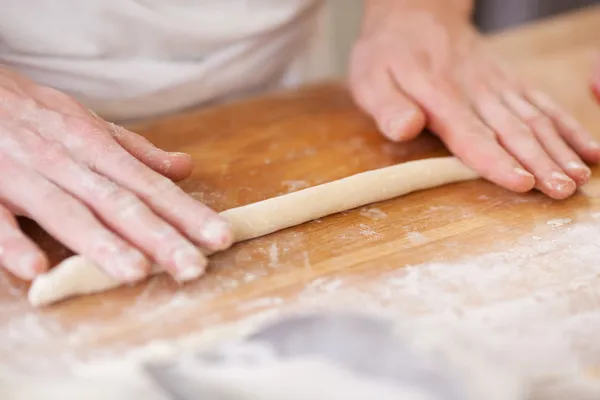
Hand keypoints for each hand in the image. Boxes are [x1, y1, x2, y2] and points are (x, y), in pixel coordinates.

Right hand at [0, 67, 232, 281]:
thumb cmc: (33, 111)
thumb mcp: (87, 123)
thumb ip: (135, 151)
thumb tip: (186, 167)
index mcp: (95, 146)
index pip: (151, 186)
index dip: (187, 213)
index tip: (219, 238)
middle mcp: (67, 161)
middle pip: (120, 204)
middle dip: (159, 237)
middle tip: (193, 268)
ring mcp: (23, 174)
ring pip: (67, 211)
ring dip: (101, 242)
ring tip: (136, 272)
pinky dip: (13, 242)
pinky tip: (37, 269)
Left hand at [349, 0, 599, 198]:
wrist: (416, 12)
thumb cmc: (388, 53)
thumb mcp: (370, 79)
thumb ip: (387, 107)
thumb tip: (406, 128)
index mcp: (439, 97)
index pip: (471, 134)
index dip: (495, 160)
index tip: (521, 182)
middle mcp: (475, 92)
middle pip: (512, 130)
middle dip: (540, 163)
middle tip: (562, 192)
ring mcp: (497, 85)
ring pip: (534, 118)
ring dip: (559, 149)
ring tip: (579, 178)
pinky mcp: (509, 81)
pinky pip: (543, 102)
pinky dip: (568, 126)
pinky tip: (589, 149)